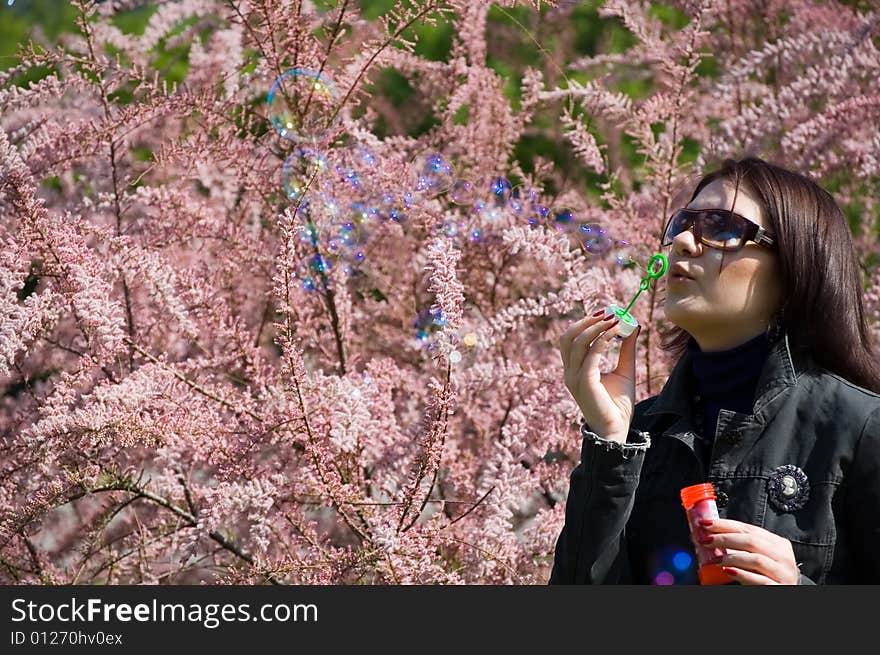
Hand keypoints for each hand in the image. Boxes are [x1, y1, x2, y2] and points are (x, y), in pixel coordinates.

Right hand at [558, 309, 639, 442]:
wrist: (616, 430)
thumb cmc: (618, 405)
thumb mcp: (624, 371)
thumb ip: (626, 350)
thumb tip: (634, 326)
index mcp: (574, 370)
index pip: (571, 339)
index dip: (585, 323)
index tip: (606, 312)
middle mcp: (570, 372)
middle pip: (568, 337)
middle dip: (587, 321)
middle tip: (608, 312)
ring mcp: (574, 377)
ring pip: (577, 341)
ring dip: (595, 327)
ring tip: (614, 319)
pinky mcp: (584, 382)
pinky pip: (591, 354)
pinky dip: (603, 340)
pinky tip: (617, 332)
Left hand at [696, 518, 799, 584]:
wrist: (785, 593)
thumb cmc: (767, 573)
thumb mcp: (758, 555)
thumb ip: (740, 546)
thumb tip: (708, 535)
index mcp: (777, 543)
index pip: (748, 528)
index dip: (725, 524)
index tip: (705, 524)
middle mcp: (783, 556)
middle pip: (751, 541)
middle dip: (725, 539)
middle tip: (706, 540)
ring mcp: (783, 572)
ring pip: (755, 559)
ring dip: (731, 557)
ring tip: (715, 559)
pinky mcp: (779, 587)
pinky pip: (759, 579)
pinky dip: (742, 574)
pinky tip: (728, 571)